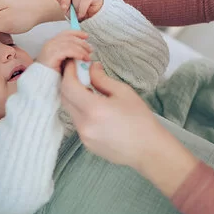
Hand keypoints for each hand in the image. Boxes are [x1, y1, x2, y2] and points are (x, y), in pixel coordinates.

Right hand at [37, 30, 91, 72]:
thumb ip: (70, 54)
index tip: (86, 36)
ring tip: (87, 56)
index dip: (77, 33)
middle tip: (90, 49)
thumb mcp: (63, 61)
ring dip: (82, 49)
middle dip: (82, 43)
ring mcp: (50, 48)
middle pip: (70, 37)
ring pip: (71, 43)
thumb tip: (83, 51)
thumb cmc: (51, 74)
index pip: (66, 33)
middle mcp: (50, 44)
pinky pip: (69, 50)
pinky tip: (82, 58)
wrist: (42, 82)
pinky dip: (78, 53)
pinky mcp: (53, 55)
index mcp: (52, 43)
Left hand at [60, 61, 198, 195]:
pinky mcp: (87, 144)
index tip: (73, 64)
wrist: (149, 150)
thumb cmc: (140, 120)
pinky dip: (81, 112)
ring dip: (75, 98)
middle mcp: (84, 125)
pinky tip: (96, 109)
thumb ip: (102, 79)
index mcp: (94, 109)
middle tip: (79, 74)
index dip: (69, 72)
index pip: (69, 86)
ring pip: (71, 111)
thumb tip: (91, 68)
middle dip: (69, 83)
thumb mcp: (123, 92)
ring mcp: (84, 137)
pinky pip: (78, 123)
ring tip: (90, 91)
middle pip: (65, 99)